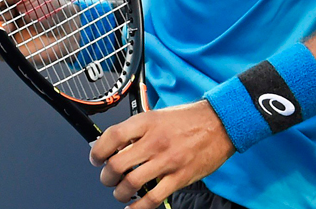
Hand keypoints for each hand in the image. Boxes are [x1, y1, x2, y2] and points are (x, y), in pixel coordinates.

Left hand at [89, 101, 235, 207]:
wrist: (220, 123)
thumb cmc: (188, 119)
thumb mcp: (157, 115)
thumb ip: (137, 130)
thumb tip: (115, 145)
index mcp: (146, 123)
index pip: (112, 137)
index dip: (98, 151)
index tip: (95, 158)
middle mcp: (154, 142)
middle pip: (117, 164)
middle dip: (106, 176)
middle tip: (107, 178)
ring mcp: (167, 161)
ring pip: (131, 184)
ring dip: (119, 192)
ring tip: (120, 191)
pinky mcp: (179, 178)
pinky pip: (152, 198)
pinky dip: (138, 207)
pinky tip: (133, 207)